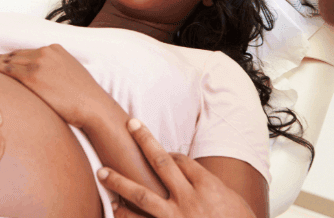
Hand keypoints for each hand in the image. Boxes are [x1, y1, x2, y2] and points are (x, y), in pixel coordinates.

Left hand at [0, 45, 108, 128]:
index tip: (0, 58)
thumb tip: (45, 78)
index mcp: (56, 49)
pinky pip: (7, 70)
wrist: (92, 105)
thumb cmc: (83, 95)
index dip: (11, 56)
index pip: (27, 51)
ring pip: (9, 60)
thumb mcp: (71, 73)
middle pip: (16, 54)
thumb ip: (56, 69)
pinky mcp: (32, 76)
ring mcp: (38, 63)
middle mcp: (46, 52)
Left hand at [98, 119, 256, 217]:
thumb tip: (193, 175)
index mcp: (207, 186)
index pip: (182, 160)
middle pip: (161, 163)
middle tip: (131, 124)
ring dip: (120, 182)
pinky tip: (113, 209)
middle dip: (145, 141)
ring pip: (142, 194)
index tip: (159, 150)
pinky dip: (126, 216)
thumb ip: (210, 186)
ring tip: (102, 172)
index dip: (169, 153)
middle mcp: (189, 199)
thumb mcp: (231, 201)